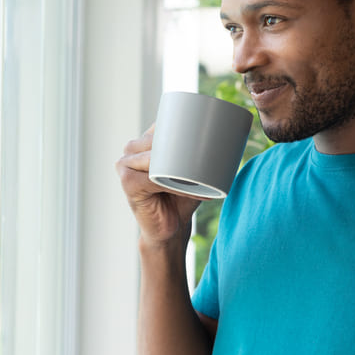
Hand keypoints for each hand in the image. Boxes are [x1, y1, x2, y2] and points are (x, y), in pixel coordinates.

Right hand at [115, 124, 206, 246]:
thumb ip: (199, 153)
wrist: (169, 230)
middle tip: (207, 157)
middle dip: (182, 147)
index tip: (206, 132)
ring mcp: (125, 165)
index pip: (163, 124)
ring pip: (156, 156)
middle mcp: (131, 150)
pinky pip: (153, 178)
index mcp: (144, 142)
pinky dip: (171, 184)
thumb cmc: (181, 198)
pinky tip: (183, 190)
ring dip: (178, 167)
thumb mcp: (191, 171)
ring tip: (196, 179)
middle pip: (159, 139)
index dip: (182, 126)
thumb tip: (230, 134)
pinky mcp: (127, 182)